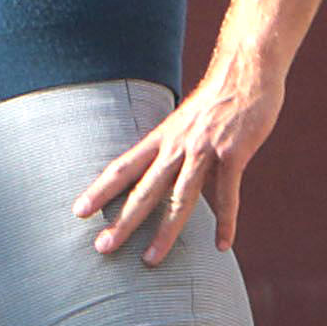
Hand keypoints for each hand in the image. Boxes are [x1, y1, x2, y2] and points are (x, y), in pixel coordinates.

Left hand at [72, 55, 285, 266]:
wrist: (248, 66)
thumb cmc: (217, 99)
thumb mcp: (186, 125)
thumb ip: (178, 156)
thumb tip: (174, 187)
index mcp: (162, 139)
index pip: (123, 167)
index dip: (100, 190)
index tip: (78, 211)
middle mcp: (177, 146)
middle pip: (144, 189)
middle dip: (122, 221)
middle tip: (101, 247)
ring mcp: (205, 149)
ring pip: (180, 197)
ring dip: (165, 231)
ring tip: (150, 260)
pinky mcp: (234, 153)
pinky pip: (228, 194)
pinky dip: (227, 222)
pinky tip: (222, 246)